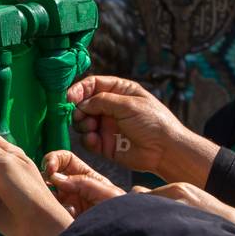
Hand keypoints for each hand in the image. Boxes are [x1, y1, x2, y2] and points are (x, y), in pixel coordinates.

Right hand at [41, 150, 124, 216]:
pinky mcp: (64, 217)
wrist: (123, 235)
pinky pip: (51, 211)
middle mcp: (74, 188)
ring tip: (64, 205)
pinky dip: (55, 212)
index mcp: (85, 176)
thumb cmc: (121, 211)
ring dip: (50, 197)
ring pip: (48, 194)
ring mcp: (67, 203)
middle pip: (51, 176)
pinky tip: (70, 217)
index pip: (64, 159)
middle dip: (47, 179)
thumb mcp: (105, 192)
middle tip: (48, 187)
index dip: (54, 159)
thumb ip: (81, 182)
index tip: (50, 169)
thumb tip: (55, 177)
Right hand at [67, 75, 218, 186]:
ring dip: (82, 124)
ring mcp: (108, 126)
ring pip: (83, 122)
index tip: (68, 98)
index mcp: (120, 91)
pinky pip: (89, 140)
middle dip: (78, 109)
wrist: (166, 151)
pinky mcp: (106, 144)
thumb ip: (102, 101)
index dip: (79, 89)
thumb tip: (81, 104)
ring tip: (91, 127)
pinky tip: (94, 140)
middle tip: (79, 116)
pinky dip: (88, 139)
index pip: (93, 85)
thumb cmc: (154, 122)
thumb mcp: (128, 104)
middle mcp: (112, 107)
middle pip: (84, 104)